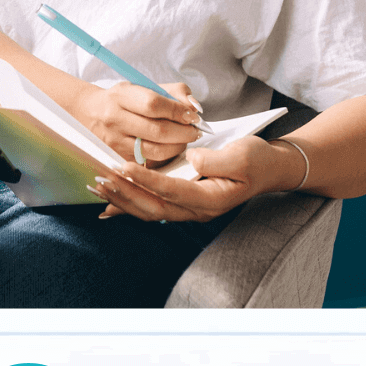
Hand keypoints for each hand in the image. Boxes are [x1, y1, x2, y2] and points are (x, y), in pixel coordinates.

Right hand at [72, 80, 203, 163]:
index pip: (154, 104)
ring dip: (178, 146)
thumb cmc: (124, 98)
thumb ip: (173, 92)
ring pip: (156, 151)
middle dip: (184, 132)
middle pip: (158, 131)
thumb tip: (194, 108)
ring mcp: (116, 142)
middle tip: (195, 130)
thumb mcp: (144, 86)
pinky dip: (167, 156)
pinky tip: (171, 147)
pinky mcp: (120, 158)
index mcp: (121, 96)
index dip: (178, 111)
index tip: (192, 115)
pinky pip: (151, 161)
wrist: (92, 113)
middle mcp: (115, 119)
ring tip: (185, 139)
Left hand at [93, 136, 307, 221]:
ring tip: (98, 185)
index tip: (124, 167)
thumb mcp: (244, 155)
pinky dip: (127, 204)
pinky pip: (150, 206)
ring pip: (148, 210)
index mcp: (212, 200)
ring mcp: (187, 209)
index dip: (147, 180)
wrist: (268, 169)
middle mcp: (196, 210)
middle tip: (101, 177)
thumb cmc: (257, 160)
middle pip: (153, 207)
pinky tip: (106, 202)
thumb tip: (192, 159)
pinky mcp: (181, 202)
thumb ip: (217, 159)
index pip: (172, 191)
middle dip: (124, 193)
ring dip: (121, 199)